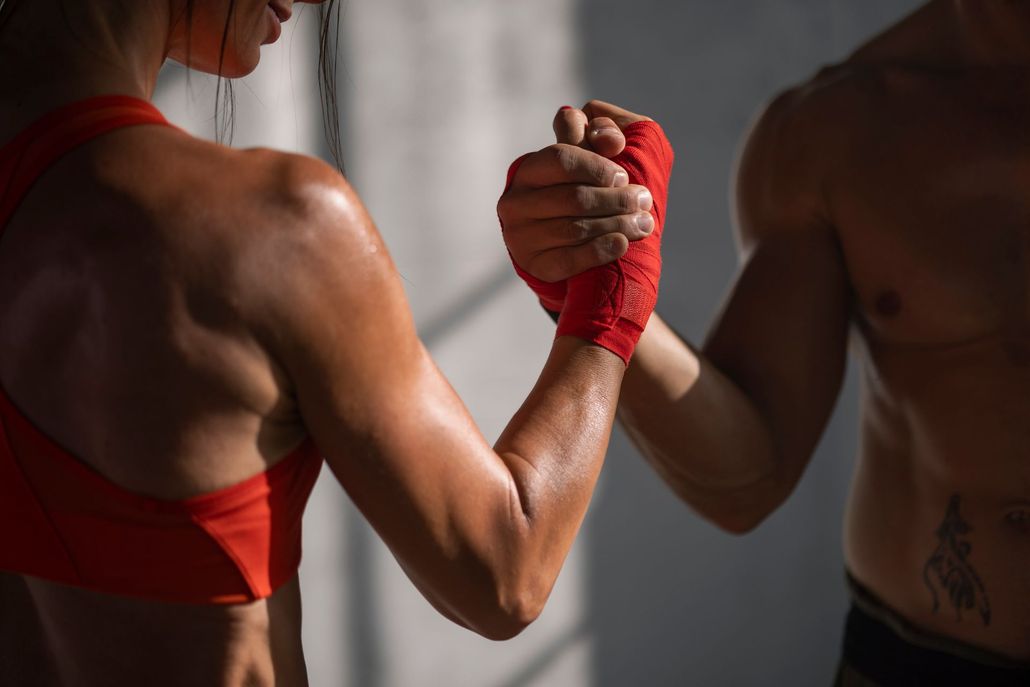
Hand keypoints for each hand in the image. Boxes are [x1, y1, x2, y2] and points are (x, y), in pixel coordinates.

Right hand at [497, 110, 656, 310]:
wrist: (572, 243)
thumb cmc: (587, 189)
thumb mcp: (595, 155)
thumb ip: (602, 135)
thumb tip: (610, 139)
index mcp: (529, 169)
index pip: (561, 158)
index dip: (597, 166)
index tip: (624, 176)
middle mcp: (516, 201)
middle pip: (573, 197)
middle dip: (616, 199)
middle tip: (643, 201)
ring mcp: (520, 236)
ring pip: (574, 229)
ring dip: (617, 225)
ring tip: (643, 224)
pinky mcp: (532, 265)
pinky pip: (567, 260)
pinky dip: (599, 251)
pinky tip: (621, 244)